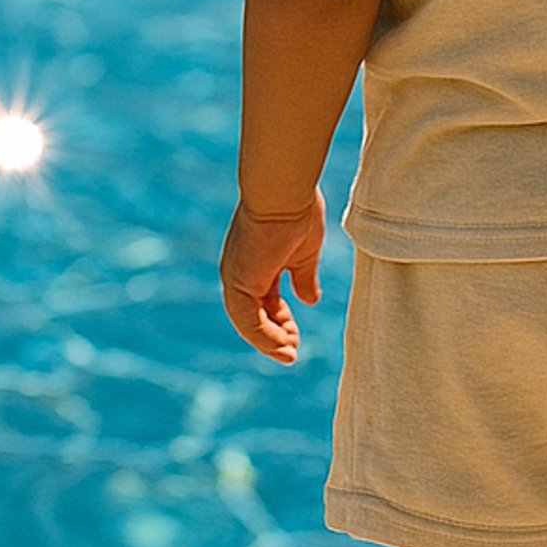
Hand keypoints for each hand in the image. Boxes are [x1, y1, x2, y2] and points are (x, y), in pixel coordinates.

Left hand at [219, 191, 323, 361]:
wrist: (284, 191)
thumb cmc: (297, 211)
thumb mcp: (304, 253)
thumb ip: (304, 277)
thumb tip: (310, 300)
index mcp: (254, 262)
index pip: (263, 300)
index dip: (279, 321)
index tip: (295, 336)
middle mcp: (239, 271)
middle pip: (252, 315)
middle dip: (273, 336)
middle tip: (292, 352)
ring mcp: (236, 276)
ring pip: (248, 323)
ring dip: (269, 342)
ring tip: (290, 355)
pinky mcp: (239, 282)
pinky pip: (249, 322)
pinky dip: (266, 338)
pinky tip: (285, 346)